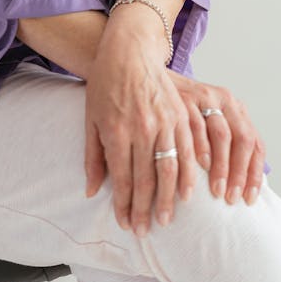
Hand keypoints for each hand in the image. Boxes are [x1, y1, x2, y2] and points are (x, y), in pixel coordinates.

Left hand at [84, 34, 197, 236]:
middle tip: (146, 230)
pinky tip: (188, 192)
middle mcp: (142, 129)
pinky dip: (189, 174)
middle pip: (147, 179)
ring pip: (170, 169)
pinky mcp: (180, 115)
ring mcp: (164, 121)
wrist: (128, 51)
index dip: (125, 205)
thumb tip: (92, 192)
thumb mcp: (91, 119)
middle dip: (146, 209)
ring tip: (167, 218)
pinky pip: (188, 150)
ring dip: (169, 198)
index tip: (127, 224)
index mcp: (117, 132)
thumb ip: (93, 157)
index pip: (122, 179)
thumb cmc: (105, 84)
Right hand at [166, 68, 266, 206]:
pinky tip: (200, 166)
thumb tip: (239, 186)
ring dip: (222, 167)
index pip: (255, 144)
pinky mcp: (185, 97)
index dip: (254, 173)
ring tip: (217, 191)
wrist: (150, 75)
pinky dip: (201, 148)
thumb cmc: (181, 107)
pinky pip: (197, 126)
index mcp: (235, 108)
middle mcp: (225, 100)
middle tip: (231, 198)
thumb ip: (222, 145)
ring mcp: (205, 96)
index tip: (249, 199)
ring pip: (223, 135)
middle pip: (243, 139)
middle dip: (240, 172)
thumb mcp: (207, 119)